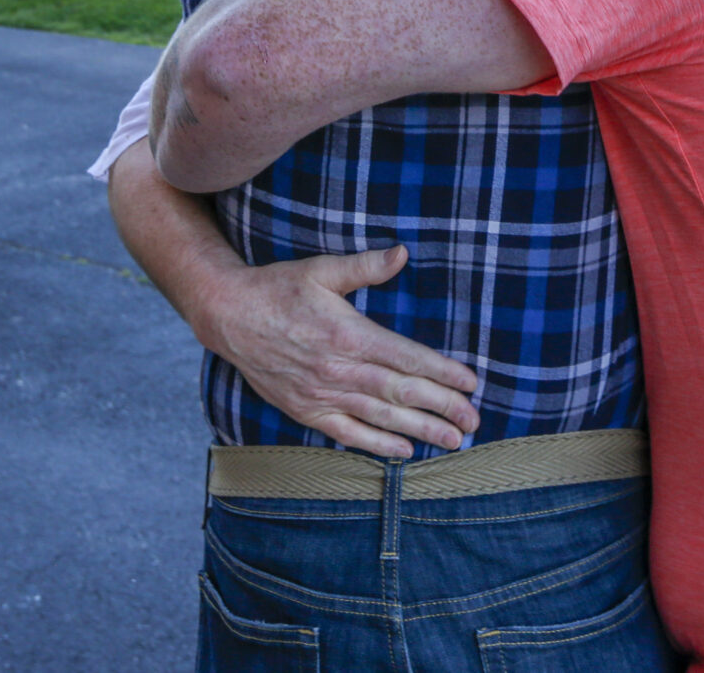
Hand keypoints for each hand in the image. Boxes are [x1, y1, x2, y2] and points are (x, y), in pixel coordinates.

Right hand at [189, 245, 481, 458]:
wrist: (229, 316)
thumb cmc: (279, 288)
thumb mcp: (322, 270)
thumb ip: (366, 266)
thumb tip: (402, 253)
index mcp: (349, 334)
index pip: (407, 358)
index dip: (443, 372)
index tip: (471, 382)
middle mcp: (339, 369)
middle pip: (402, 392)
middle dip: (443, 407)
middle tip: (475, 420)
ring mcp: (322, 394)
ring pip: (381, 417)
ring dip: (420, 430)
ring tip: (453, 440)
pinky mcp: (306, 409)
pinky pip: (348, 434)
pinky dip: (377, 444)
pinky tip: (404, 451)